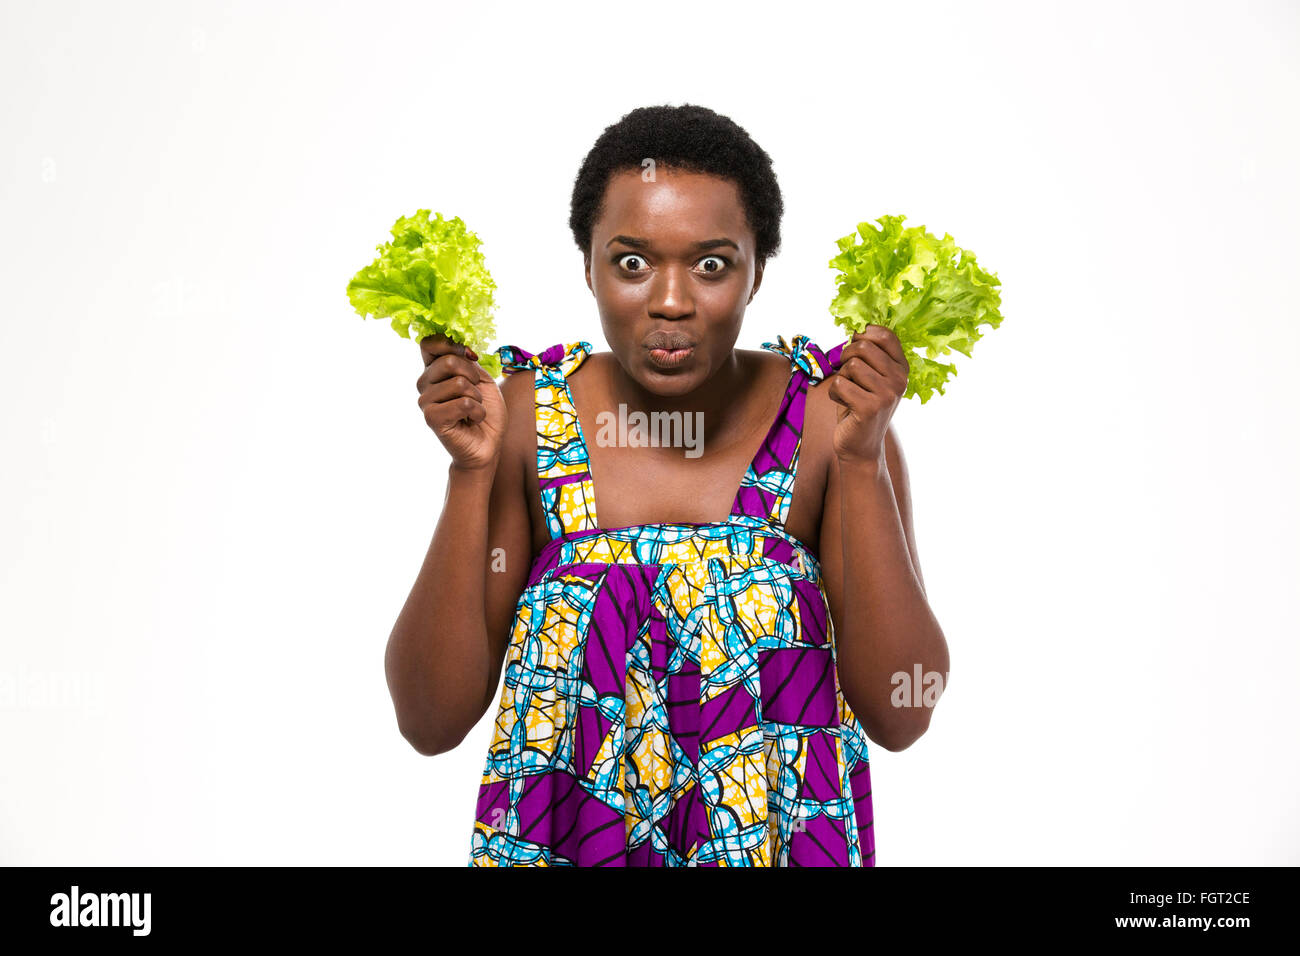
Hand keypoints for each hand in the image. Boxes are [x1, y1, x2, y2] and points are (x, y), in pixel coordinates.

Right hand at [416, 334, 506, 472]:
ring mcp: (425, 401)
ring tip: (473, 410)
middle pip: (449, 360)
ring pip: (459, 383)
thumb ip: (468, 360)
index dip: (451, 344)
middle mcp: (425, 383)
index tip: (470, 357)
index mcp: (434, 370)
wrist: (487, 444)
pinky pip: (463, 403)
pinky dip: (478, 412)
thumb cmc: (484, 411)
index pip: (429, 343)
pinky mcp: (432, 418)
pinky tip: (473, 420)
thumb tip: (461, 348)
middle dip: (473, 376)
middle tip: (476, 393)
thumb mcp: (481, 378)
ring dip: (477, 398)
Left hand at [827, 326, 908, 465]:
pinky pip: (840, 384)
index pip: (884, 334)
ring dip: (840, 379)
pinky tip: (844, 405)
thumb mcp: (870, 377)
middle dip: (845, 358)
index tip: (853, 348)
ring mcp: (887, 394)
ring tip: (848, 394)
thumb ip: (869, 354)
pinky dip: (834, 394)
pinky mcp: (870, 407)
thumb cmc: (859, 406)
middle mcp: (900, 379)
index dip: (862, 335)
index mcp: (902, 368)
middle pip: (862, 347)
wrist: (860, 446)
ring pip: (850, 366)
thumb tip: (855, 327)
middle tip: (847, 376)